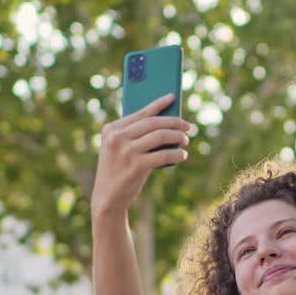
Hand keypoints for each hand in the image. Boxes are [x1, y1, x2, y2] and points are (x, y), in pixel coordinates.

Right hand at [90, 94, 191, 217]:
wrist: (107, 197)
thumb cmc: (119, 169)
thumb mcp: (119, 148)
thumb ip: (134, 134)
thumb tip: (166, 122)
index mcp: (111, 129)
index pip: (140, 113)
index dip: (159, 104)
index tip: (172, 97)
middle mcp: (117, 137)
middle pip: (153, 123)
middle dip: (174, 122)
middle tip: (188, 126)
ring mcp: (126, 151)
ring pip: (161, 136)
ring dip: (178, 137)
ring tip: (186, 140)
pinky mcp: (136, 166)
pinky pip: (164, 154)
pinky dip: (177, 153)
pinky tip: (182, 155)